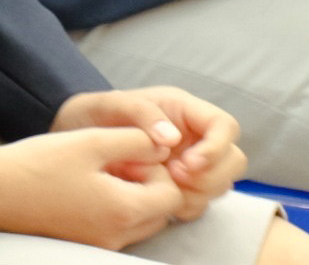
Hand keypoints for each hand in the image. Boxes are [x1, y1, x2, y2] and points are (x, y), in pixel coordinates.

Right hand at [0, 127, 182, 249]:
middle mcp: (117, 235)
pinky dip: (114, 207)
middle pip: (160, 212)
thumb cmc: (39, 164)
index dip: (158, 169)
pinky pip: (118, 228)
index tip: (130, 152)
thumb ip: (136, 140)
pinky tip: (86, 186)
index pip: (172, 194)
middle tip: (117, 161)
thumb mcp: (91, 141)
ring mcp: (100, 244)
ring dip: (132, 196)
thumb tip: (164, 146)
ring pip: (141, 221)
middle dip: (148, 184)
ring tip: (100, 172)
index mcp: (124, 210)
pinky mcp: (85, 244)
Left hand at [53, 88, 247, 219]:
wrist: (75, 136)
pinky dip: (187, 205)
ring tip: (164, 184)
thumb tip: (172, 138)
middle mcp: (193, 136)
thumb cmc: (94, 113)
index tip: (187, 164)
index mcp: (184, 110)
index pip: (224, 126)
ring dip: (199, 192)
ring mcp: (190, 162)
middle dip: (211, 174)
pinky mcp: (180, 186)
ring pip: (221, 184)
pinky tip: (160, 197)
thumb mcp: (111, 104)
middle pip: (233, 160)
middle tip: (175, 177)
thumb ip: (142, 114)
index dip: (216, 148)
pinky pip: (200, 202)